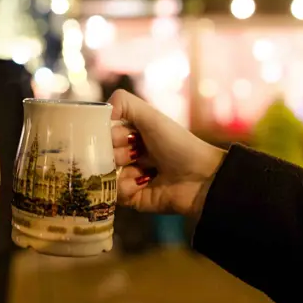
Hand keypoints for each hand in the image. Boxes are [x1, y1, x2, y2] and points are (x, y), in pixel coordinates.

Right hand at [110, 90, 225, 218]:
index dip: (106, 133)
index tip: (121, 134)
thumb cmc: (177, 144)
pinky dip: (125, 188)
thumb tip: (99, 111)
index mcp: (130, 134)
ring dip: (120, 170)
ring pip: (103, 174)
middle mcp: (126, 154)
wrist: (202, 178)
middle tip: (133, 153)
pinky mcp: (131, 198)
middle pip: (100, 154)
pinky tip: (143, 183)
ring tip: (142, 170)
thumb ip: (123, 103)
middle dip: (112, 152)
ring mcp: (128, 177)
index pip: (101, 133)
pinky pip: (114, 194)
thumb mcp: (151, 116)